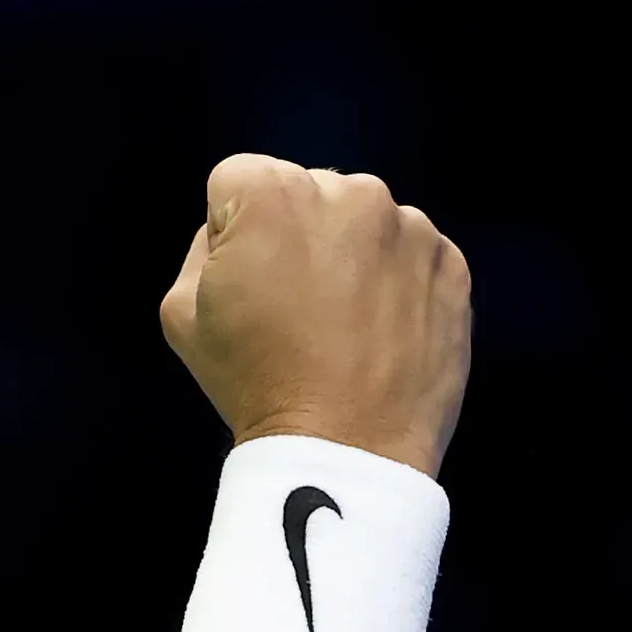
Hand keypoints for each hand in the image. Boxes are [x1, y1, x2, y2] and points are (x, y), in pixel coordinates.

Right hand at [157, 153, 471, 477]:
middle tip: (295, 310)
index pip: (237, 181)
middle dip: (297, 236)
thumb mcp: (181, 312)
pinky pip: (412, 257)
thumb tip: (239, 235)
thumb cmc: (255, 383)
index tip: (246, 284)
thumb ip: (203, 247)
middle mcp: (349, 190)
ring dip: (351, 258)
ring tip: (342, 328)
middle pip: (308, 193)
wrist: (344, 450)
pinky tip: (378, 335)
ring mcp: (410, 226)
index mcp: (273, 191)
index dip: (230, 234)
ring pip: (364, 223)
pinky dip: (397, 285)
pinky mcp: (451, 265)